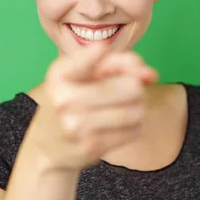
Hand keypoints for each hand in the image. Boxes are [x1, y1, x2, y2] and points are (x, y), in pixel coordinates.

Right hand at [27, 43, 157, 171]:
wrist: (48, 144)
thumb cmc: (72, 98)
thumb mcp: (83, 73)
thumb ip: (118, 62)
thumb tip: (151, 74)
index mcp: (59, 74)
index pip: (89, 59)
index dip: (104, 57)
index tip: (103, 51)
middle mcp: (64, 99)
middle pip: (131, 86)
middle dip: (135, 87)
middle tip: (124, 91)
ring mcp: (76, 126)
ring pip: (137, 110)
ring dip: (136, 108)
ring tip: (120, 108)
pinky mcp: (91, 148)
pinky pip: (134, 130)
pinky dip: (132, 126)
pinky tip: (116, 125)